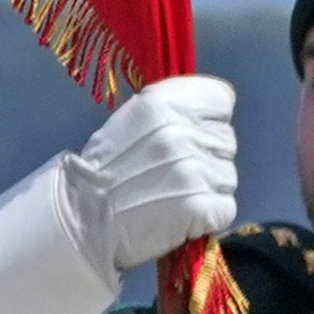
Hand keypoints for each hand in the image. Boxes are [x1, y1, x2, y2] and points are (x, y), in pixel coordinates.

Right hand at [64, 76, 237, 279]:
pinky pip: (226, 206)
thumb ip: (173, 112)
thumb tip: (208, 117)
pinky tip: (182, 212)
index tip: (193, 130)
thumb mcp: (133, 119)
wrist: (86, 215)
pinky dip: (210, 213)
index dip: (210, 117)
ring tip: (174, 192)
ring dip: (209, 186)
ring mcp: (196, 171)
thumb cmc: (107, 167)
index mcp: (162, 103)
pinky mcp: (204, 206)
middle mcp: (183, 133)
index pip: (220, 98)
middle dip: (208, 154)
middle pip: (226, 140)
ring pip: (228, 175)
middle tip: (174, 170)